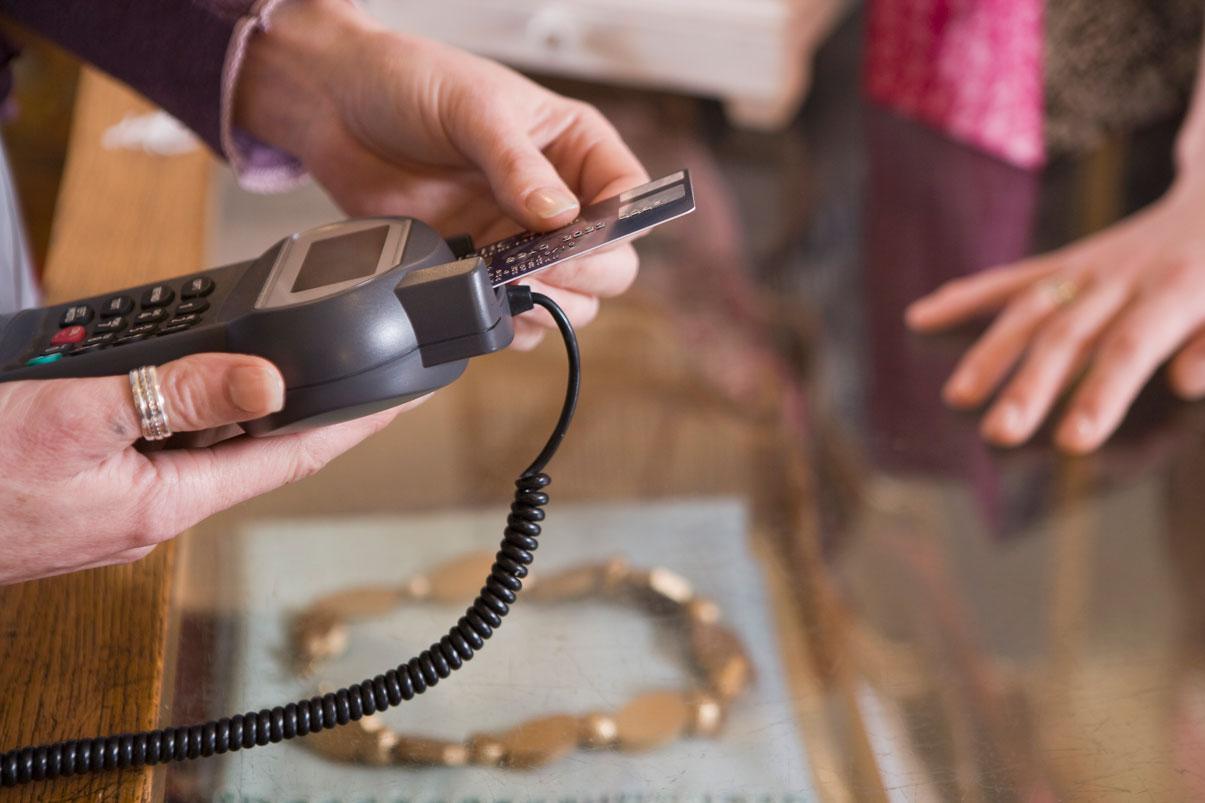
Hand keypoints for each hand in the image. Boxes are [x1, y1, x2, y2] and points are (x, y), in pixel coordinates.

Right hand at [0, 353, 405, 583]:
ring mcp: (120, 504)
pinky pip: (159, 445)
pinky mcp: (87, 491)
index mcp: (167, 501)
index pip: (293, 456)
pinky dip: (183, 409)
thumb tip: (267, 379)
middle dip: (304, 405)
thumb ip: (174, 396)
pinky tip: (180, 382)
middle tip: (352, 360)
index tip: (406, 395)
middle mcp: (154, 509)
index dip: (355, 423)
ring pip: (205, 443)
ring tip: (280, 357)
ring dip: (241, 402)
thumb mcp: (73, 419)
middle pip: (255, 447)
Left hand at [235, 0, 648, 348]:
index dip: (617, 228)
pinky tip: (480, 298)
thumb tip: (558, 218)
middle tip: (536, 266)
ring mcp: (520, 241)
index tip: (578, 236)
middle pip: (612, 264)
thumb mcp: (472, 110)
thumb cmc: (411, 83)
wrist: (336, 107)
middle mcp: (558, 200)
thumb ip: (517, 165)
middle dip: (583, 274)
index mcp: (576, 147)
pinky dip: (505, 320)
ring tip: (504, 284)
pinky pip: (516, 316)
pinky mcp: (480, 270)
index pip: (631, 200)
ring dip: (546, 304)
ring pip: (572, 300)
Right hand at [906, 182, 1204, 453]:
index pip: (1129, 348)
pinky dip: (968, 296)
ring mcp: (1088, 267)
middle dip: (1030, 386)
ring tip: (959, 398)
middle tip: (999, 434)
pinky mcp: (1068, 262)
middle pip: (1067, 336)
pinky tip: (923, 315)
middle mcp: (1123, 277)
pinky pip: (1013, 279)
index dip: (1100, 393)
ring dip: (991, 353)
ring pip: (1031, 308)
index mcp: (1177, 289)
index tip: (1072, 442)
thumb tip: (1184, 384)